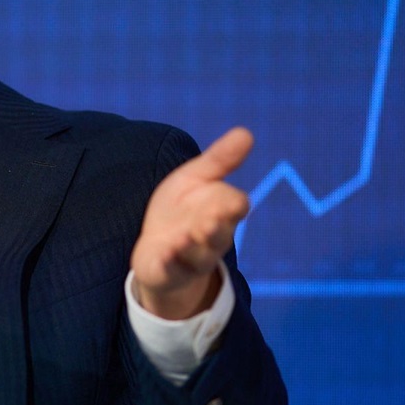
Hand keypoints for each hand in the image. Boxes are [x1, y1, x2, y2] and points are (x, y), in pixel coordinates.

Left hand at [130, 127, 252, 319]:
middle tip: (209, 221)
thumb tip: (246, 132)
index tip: (233, 200)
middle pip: (219, 233)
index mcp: (221, 213)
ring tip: (184, 237)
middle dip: (215, 226)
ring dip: (191, 245)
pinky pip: (171, 270)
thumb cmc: (181, 211)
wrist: (157, 251)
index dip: (231, 203)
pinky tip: (164, 254)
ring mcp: (190, 257)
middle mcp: (211, 238)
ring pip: (198, 254)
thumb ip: (219, 160)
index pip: (234, 206)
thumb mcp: (195, 179)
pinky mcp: (168, 272)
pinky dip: (169, 263)